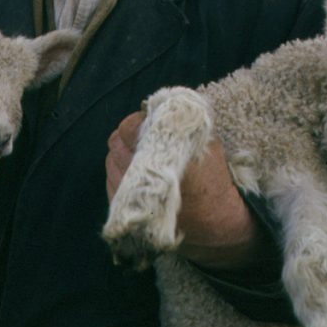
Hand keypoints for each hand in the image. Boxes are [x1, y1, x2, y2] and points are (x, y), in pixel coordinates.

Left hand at [106, 110, 266, 271]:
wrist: (216, 221)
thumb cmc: (214, 179)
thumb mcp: (207, 144)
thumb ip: (183, 122)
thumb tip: (163, 104)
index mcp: (163, 158)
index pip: (129, 127)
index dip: (137, 120)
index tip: (148, 120)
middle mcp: (142, 177)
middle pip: (116, 142)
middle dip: (127, 135)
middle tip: (141, 135)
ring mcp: (131, 196)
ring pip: (110, 161)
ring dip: (121, 153)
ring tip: (138, 153)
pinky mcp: (126, 211)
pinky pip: (110, 182)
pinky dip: (117, 172)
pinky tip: (133, 171)